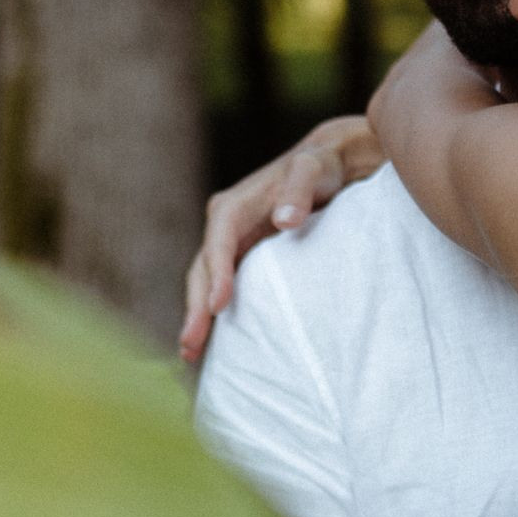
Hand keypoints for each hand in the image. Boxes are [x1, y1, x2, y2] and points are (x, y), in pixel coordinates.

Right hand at [178, 116, 382, 362]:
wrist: (326, 164)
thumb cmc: (318, 167)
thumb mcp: (312, 170)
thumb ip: (300, 191)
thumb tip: (284, 220)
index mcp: (233, 207)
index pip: (219, 242)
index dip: (217, 273)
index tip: (218, 305)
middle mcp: (223, 225)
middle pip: (203, 269)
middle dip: (195, 306)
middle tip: (191, 345)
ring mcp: (230, 243)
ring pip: (205, 282)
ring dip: (197, 315)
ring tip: (191, 352)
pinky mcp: (241, 256)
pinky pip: (221, 286)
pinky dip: (213, 312)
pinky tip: (213, 343)